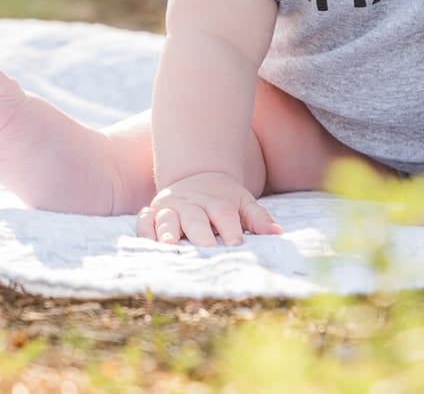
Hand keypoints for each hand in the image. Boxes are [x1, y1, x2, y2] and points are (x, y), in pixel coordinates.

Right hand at [137, 171, 281, 246]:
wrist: (198, 175)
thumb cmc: (224, 199)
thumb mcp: (244, 203)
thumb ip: (259, 219)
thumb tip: (278, 234)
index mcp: (217, 202)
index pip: (225, 215)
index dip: (231, 229)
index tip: (237, 243)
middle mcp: (192, 204)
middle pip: (196, 218)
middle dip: (200, 233)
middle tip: (206, 249)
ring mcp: (171, 207)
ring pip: (168, 218)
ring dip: (168, 231)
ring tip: (170, 245)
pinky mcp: (152, 213)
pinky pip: (145, 221)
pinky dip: (145, 230)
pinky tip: (148, 242)